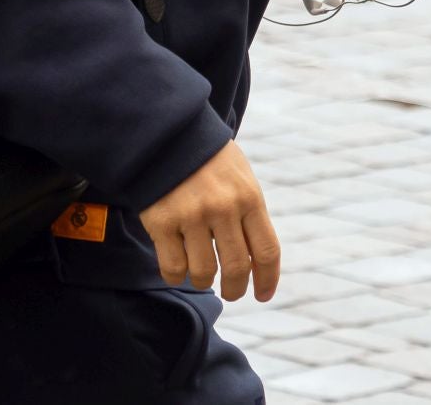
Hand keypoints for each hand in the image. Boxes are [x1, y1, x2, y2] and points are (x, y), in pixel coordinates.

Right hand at [139, 141, 279, 302]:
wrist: (170, 135)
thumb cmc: (210, 162)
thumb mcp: (241, 179)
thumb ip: (250, 216)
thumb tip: (256, 263)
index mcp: (249, 197)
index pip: (266, 250)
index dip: (268, 279)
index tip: (263, 295)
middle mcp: (223, 207)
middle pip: (236, 268)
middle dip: (235, 289)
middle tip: (231, 293)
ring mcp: (192, 215)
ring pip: (203, 273)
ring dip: (203, 280)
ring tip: (201, 273)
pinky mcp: (162, 222)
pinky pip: (173, 268)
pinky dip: (176, 275)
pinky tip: (178, 267)